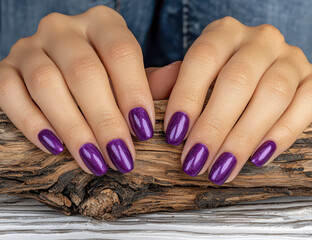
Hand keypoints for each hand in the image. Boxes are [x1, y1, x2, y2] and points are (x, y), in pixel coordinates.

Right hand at [0, 5, 157, 175]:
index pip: (121, 52)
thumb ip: (150, 79)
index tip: (144, 131)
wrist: (59, 64)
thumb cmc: (104, 73)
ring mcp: (31, 46)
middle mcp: (64, 28)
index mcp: (102, 23)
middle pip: (84, 72)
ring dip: (73, 129)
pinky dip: (32, 123)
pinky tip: (54, 146)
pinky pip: (10, 93)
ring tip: (94, 160)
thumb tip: (177, 76)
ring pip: (47, 84)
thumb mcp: (130, 73)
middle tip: (122, 157)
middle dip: (105, 121)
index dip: (134, 92)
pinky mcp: (5, 68)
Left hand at [165, 17, 311, 184]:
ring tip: (220, 169)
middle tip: (195, 162)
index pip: (203, 59)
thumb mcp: (188, 76)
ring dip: (243, 138)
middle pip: (238, 80)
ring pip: (272, 94)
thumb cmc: (218, 78)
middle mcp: (259, 40)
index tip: (173, 135)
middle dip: (214, 126)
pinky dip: (282, 134)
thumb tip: (155, 90)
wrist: (264, 71)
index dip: (187, 97)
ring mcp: (290, 58)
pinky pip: (307, 104)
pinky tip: (258, 157)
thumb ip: (168, 83)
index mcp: (224, 33)